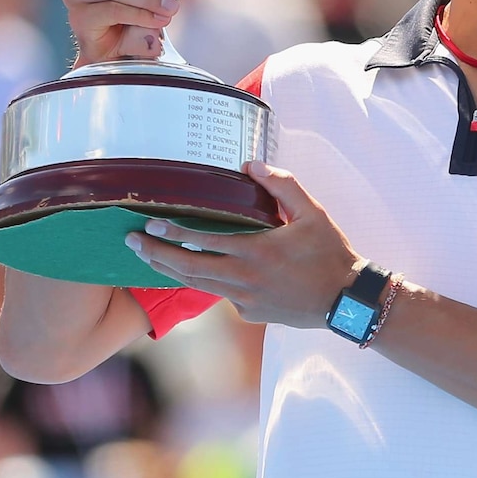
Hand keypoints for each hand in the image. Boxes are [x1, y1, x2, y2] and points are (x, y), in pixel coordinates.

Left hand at [123, 162, 359, 327]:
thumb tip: (251, 164)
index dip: (173, 232)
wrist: (346, 300)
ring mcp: (244, 300)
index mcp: (256, 252)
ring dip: (169, 270)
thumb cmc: (330, 253)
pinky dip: (204, 280)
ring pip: (196, 285)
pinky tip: (195, 269)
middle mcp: (244, 279)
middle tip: (131, 241)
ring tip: (147, 257)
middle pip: (188, 269)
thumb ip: (282, 186)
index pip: (204, 241)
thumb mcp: (313, 213)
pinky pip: (220, 294)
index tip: (149, 223)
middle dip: (155, 254)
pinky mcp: (249, 313)